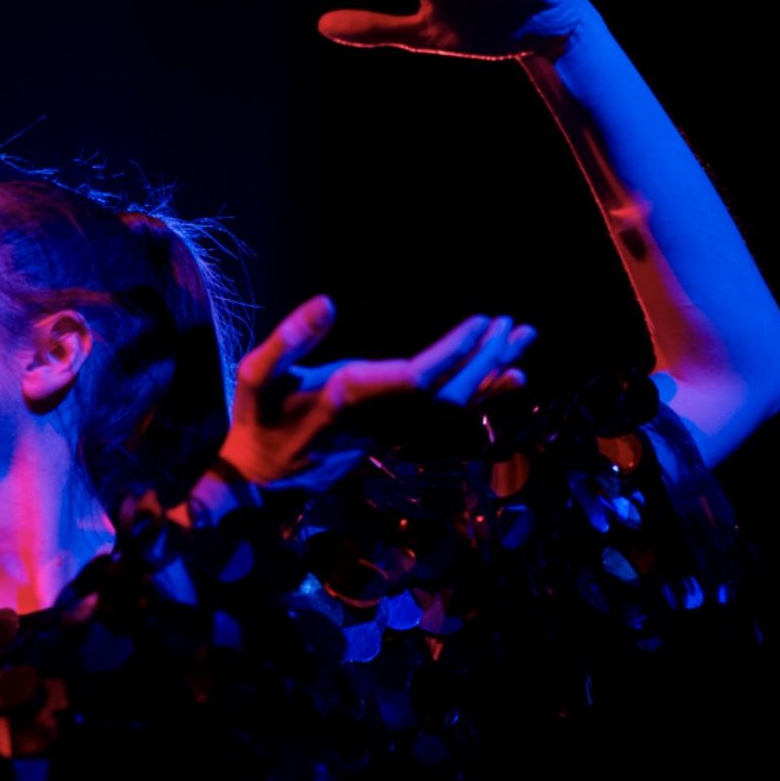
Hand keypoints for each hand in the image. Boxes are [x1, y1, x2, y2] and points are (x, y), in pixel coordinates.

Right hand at [219, 295, 536, 495]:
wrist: (262, 478)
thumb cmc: (257, 418)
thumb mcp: (256, 374)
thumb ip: (289, 338)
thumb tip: (326, 302)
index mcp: (347, 400)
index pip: (414, 379)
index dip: (453, 354)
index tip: (483, 323)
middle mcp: (378, 421)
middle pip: (447, 394)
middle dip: (484, 360)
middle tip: (516, 328)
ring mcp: (391, 433)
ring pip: (453, 408)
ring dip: (491, 374)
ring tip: (524, 340)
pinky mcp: (397, 437)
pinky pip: (448, 419)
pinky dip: (482, 397)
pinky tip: (510, 379)